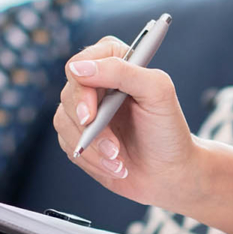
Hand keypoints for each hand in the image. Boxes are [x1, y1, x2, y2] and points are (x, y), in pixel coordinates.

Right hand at [53, 36, 201, 206]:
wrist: (169, 172)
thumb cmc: (167, 129)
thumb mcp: (157, 91)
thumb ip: (122, 71)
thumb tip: (78, 69)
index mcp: (115, 62)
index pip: (82, 63)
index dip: (82, 87)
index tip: (92, 114)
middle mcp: (96, 83)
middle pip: (69, 93)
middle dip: (88, 125)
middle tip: (111, 146)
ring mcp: (85, 110)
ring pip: (63, 121)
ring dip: (93, 146)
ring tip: (118, 158)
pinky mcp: (78, 136)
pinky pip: (67, 144)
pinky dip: (92, 159)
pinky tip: (116, 166)